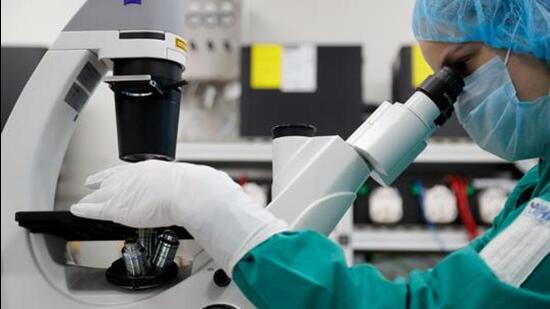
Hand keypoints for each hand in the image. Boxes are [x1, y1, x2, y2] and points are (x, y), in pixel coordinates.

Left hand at [71, 160, 286, 272]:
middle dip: (101, 180)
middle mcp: (135, 175)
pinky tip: (77, 210)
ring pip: (101, 193)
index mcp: (150, 168)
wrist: (193, 192)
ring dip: (91, 196)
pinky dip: (85, 208)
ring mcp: (126, 189)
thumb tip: (208, 187)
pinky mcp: (120, 206)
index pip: (130, 169)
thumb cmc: (198, 187)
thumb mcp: (192, 180)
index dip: (119, 173)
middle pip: (112, 177)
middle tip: (93, 180)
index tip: (114, 174)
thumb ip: (192, 183)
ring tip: (83, 200)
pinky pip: (96, 207)